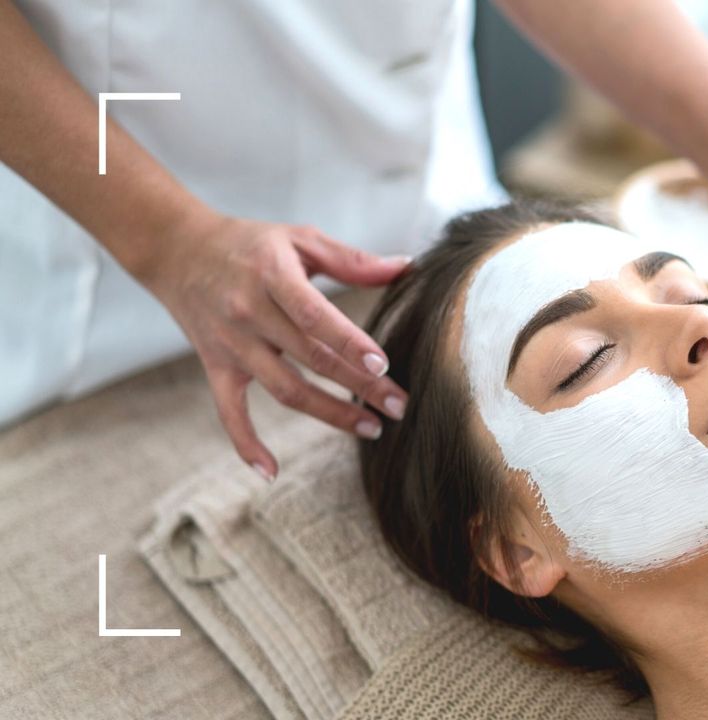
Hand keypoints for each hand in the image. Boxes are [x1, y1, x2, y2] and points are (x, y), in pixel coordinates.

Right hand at [138, 212, 410, 478]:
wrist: (177, 249)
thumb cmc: (250, 243)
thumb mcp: (299, 238)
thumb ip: (351, 259)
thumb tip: (406, 267)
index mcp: (272, 276)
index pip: (314, 316)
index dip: (349, 342)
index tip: (383, 366)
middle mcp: (249, 312)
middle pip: (310, 358)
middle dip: (359, 386)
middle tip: (399, 406)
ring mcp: (231, 344)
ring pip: (284, 389)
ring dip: (329, 414)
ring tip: (371, 428)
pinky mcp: (215, 366)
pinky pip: (229, 412)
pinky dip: (246, 444)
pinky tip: (271, 471)